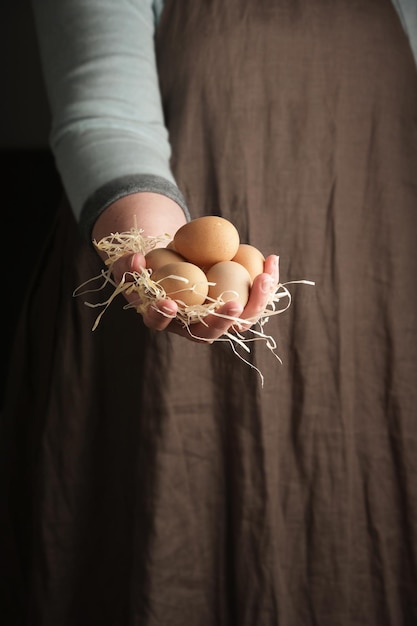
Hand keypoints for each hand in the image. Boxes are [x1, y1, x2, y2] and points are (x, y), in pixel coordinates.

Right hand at [112, 252, 278, 342]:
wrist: (171, 258)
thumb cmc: (147, 264)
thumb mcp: (130, 264)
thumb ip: (127, 264)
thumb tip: (136, 260)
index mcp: (163, 317)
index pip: (161, 323)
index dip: (163, 316)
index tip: (167, 303)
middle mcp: (191, 324)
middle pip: (208, 332)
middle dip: (223, 321)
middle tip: (234, 304)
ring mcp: (216, 316)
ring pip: (239, 321)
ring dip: (255, 303)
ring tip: (265, 277)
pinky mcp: (235, 303)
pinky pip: (253, 299)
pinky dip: (265, 281)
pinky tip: (271, 259)